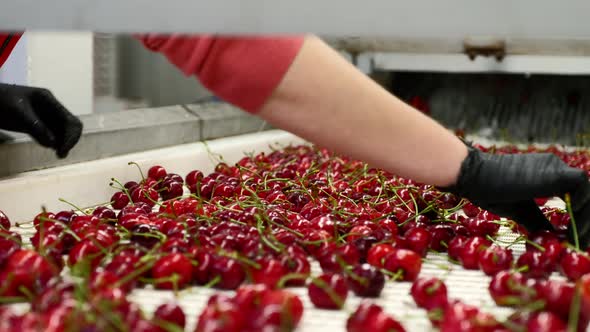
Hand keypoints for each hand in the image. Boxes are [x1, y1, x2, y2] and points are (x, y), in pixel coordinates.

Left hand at [0, 84, 81, 157]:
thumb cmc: (1, 100)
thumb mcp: (17, 112)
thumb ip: (36, 126)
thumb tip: (53, 143)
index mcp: (49, 101)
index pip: (69, 119)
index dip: (71, 135)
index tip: (63, 148)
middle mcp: (51, 109)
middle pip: (70, 126)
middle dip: (69, 140)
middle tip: (61, 154)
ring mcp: (44, 117)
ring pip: (62, 132)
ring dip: (62, 143)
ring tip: (59, 155)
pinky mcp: (36, 125)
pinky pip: (50, 136)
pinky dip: (52, 144)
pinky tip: (50, 149)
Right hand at [442, 144, 589, 248]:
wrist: (474, 176)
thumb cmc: (490, 191)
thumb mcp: (520, 211)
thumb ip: (539, 222)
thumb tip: (555, 239)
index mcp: (547, 175)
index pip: (574, 194)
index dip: (579, 217)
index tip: (574, 238)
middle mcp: (555, 167)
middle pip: (584, 193)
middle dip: (585, 218)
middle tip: (583, 241)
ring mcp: (555, 167)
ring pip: (585, 189)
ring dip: (585, 215)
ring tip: (577, 236)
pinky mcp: (554, 172)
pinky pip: (581, 184)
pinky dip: (582, 202)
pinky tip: (572, 218)